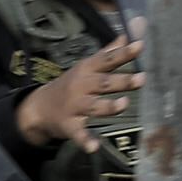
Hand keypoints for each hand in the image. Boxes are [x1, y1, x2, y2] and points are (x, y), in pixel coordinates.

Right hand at [16, 29, 144, 154]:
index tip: (140, 45)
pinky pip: (78, 134)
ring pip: (93, 107)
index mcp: (88, 70)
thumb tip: (131, 33)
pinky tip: (94, 147)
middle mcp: (81, 86)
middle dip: (122, 81)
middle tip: (142, 79)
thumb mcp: (89, 65)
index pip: (108, 59)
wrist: (40, 107)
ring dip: (108, 107)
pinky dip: (85, 141)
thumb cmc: (73, 84)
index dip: (124, 53)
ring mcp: (74, 106)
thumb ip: (111, 51)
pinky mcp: (69, 126)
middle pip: (104, 83)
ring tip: (124, 105)